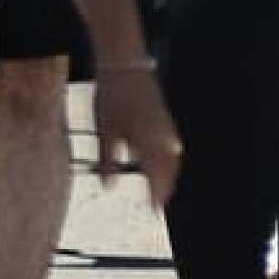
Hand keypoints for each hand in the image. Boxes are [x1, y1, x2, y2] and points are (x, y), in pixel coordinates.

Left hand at [90, 63, 182, 206]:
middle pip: (168, 170)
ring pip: (173, 158)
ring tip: (166, 187)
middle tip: (161, 204)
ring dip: (170, 174)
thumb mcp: (105, 131)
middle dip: (165, 188)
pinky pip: (172, 144)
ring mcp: (166, 126)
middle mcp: (162, 138)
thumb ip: (107, 160)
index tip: (154, 212)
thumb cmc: (111, 98)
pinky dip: (171, 157)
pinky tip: (169, 158)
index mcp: (147, 144)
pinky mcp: (165, 117)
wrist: (125, 66)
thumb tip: (108, 187)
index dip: (155, 196)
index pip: (155, 178)